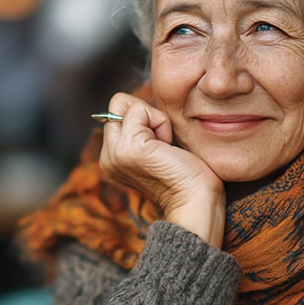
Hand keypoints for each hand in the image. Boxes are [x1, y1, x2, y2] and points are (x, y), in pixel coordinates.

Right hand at [98, 93, 225, 247]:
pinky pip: (140, 111)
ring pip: (125, 104)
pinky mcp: (129, 147)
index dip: (143, 118)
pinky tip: (168, 146)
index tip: (161, 143)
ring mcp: (115, 153)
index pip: (116, 113)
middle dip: (145, 113)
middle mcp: (107, 157)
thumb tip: (139, 107)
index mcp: (112, 159)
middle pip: (116, 103)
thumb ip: (141, 131)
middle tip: (162, 141)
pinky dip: (160, 122)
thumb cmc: (187, 174)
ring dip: (154, 119)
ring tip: (165, 146)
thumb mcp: (155, 149)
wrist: (196, 200)